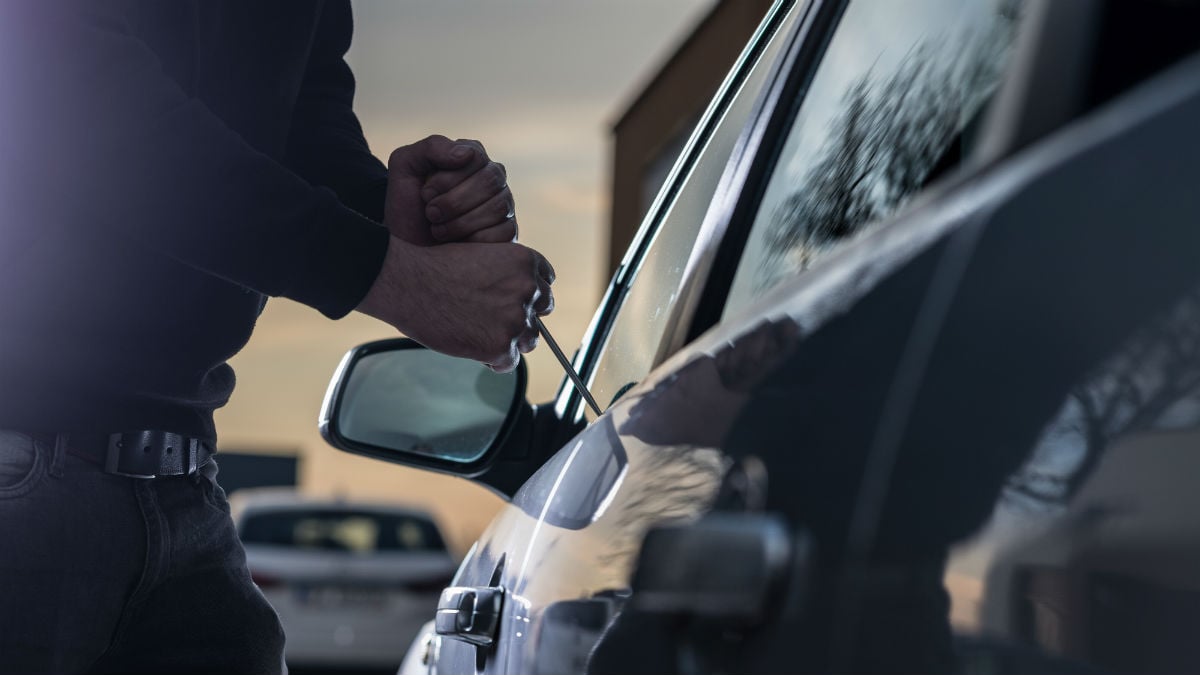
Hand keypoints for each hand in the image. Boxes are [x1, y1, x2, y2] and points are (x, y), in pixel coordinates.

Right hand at [357, 235, 554, 371]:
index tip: (515, 301)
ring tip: (479, 334)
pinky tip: (474, 348)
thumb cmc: (434, 269)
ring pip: (529, 340)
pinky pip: (510, 362)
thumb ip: (507, 276)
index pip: (545, 284)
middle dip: (522, 318)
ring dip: (510, 341)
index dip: (529, 295)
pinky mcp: (501, 346)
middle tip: (495, 321)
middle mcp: (527, 290)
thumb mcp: (481, 256)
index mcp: (525, 263)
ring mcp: (516, 320)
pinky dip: (494, 360)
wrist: (408, 283)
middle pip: (541, 313)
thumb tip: (518, 301)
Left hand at [385, 135, 515, 245]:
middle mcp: (493, 178)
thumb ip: (432, 147)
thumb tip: (467, 153)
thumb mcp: (405, 166)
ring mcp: (504, 205)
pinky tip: (457, 243)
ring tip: (438, 229)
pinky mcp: (508, 232)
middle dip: (453, 202)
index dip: (446, 179)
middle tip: (430, 214)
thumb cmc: (407, 205)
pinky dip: (474, 240)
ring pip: (497, 207)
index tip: (425, 193)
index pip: (474, 158)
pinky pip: (503, 233)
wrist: (408, 248)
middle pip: (489, 181)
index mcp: (472, 157)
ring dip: (460, 223)